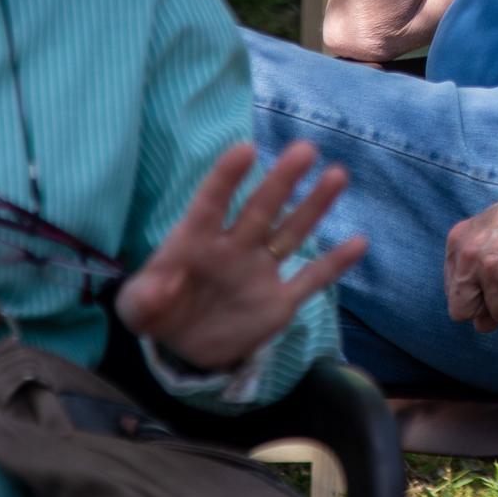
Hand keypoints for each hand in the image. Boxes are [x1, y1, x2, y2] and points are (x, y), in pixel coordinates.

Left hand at [117, 142, 367, 372]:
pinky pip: (311, 279)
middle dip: (282, 180)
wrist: (185, 347)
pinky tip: (359, 243)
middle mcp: (234, 247)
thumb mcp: (138, 310)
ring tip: (337, 175)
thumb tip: (160, 287)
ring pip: (291, 232)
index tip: (246, 150)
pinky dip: (334, 264)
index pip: (212, 203)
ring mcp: (260, 271)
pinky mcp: (279, 301)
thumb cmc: (157, 311)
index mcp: (197, 242)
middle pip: (261, 208)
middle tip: (304, 149)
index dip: (226, 178)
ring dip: (314, 206)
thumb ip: (145, 298)